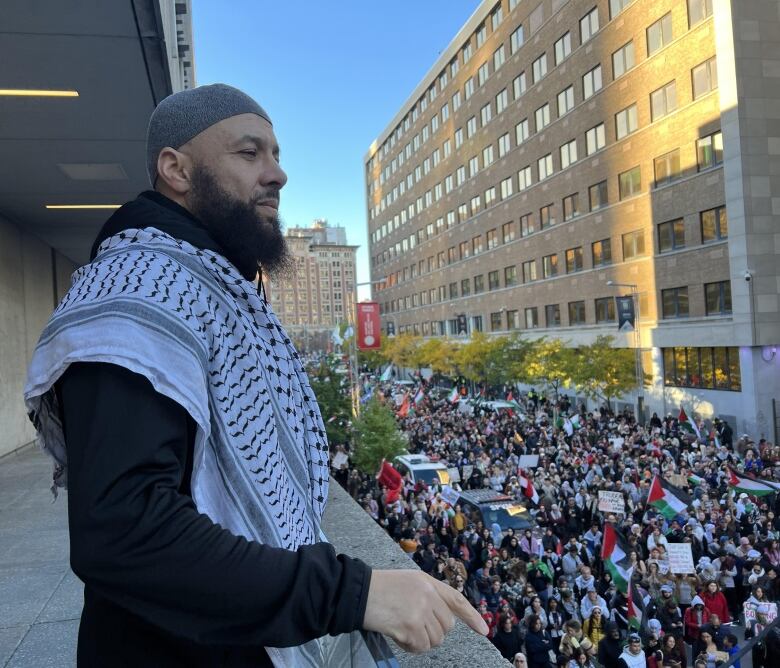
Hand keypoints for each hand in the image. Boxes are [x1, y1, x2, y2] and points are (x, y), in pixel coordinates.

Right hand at [362, 569, 487, 652]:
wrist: (358, 592)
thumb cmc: (379, 588)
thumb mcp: (408, 582)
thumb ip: (427, 596)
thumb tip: (442, 620)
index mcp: (428, 581)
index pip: (456, 599)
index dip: (472, 616)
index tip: (484, 630)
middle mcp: (428, 595)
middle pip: (446, 626)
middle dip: (433, 631)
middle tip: (413, 626)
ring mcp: (421, 611)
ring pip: (435, 639)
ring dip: (420, 640)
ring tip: (402, 628)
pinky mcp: (411, 626)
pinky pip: (421, 647)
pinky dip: (410, 646)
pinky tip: (397, 634)